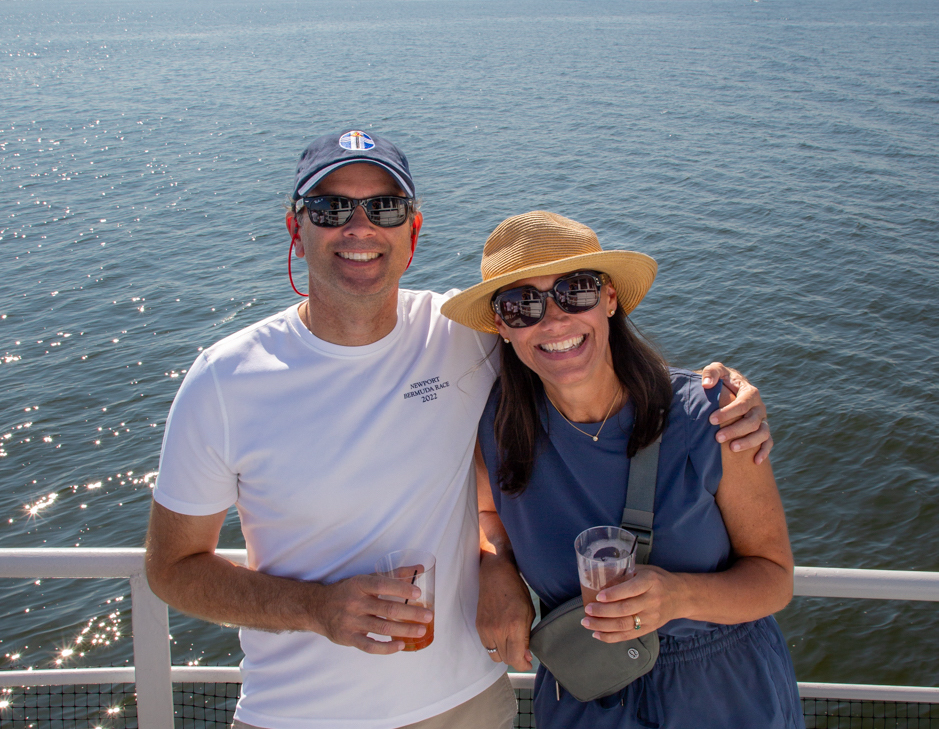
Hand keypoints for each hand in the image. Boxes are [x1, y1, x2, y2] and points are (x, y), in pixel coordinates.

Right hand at [311, 574, 431, 653]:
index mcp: (359, 585)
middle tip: (428, 616)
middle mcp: (354, 603)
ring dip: (404, 630)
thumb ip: (393, 575)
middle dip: (410, 613)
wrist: (318, 608)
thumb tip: (419, 567)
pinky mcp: (349, 638)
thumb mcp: (366, 579)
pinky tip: (401, 645)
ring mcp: (351, 622)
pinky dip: (386, 648)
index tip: (418, 593)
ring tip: (421, 630)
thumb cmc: (347, 591)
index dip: (400, 589)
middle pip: (386, 609)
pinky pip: (369, 646)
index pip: (382, 585)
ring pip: (382, 628)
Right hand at [476, 553, 534, 670]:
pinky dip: (495, 646)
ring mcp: (486, 629)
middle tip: (522, 653)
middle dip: (516, 659)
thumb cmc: (516, 591)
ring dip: (504, 654)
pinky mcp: (479, 627)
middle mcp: (498, 630)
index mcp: (514, 626)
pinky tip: (502, 637)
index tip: (527, 663)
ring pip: (495, 655)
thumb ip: (527, 637)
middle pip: (506, 659)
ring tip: (512, 645)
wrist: (495, 576)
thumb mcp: (529, 613)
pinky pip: (487, 646)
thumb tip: (526, 656)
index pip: (516, 658)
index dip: (523, 664)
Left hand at [580, 565, 682, 641]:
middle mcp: (652, 601)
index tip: (597, 596)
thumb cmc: (657, 579)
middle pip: (625, 610)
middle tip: (587, 610)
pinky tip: (597, 634)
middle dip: (603, 612)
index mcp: (650, 582)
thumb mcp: (643, 570)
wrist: (680, 596)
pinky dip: (611, 637)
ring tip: (587, 622)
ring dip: (603, 626)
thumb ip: (624, 574)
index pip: (630, 589)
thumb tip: (597, 577)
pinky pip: (628, 635)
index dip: (613, 594)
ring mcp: (651, 617)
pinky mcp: (649, 629)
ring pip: (624, 625)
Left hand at [700, 362, 772, 464]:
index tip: (711, 420)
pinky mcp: (763, 430)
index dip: (728, 412)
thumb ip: (712, 373)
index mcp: (749, 392)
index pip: (742, 403)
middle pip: (753, 421)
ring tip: (732, 448)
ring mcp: (762, 420)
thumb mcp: (717, 371)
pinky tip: (755, 461)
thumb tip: (706, 384)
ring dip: (749, 442)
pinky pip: (768, 442)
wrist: (730, 389)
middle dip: (735, 430)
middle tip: (717, 438)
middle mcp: (759, 407)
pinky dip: (764, 452)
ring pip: (763, 433)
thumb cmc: (721, 381)